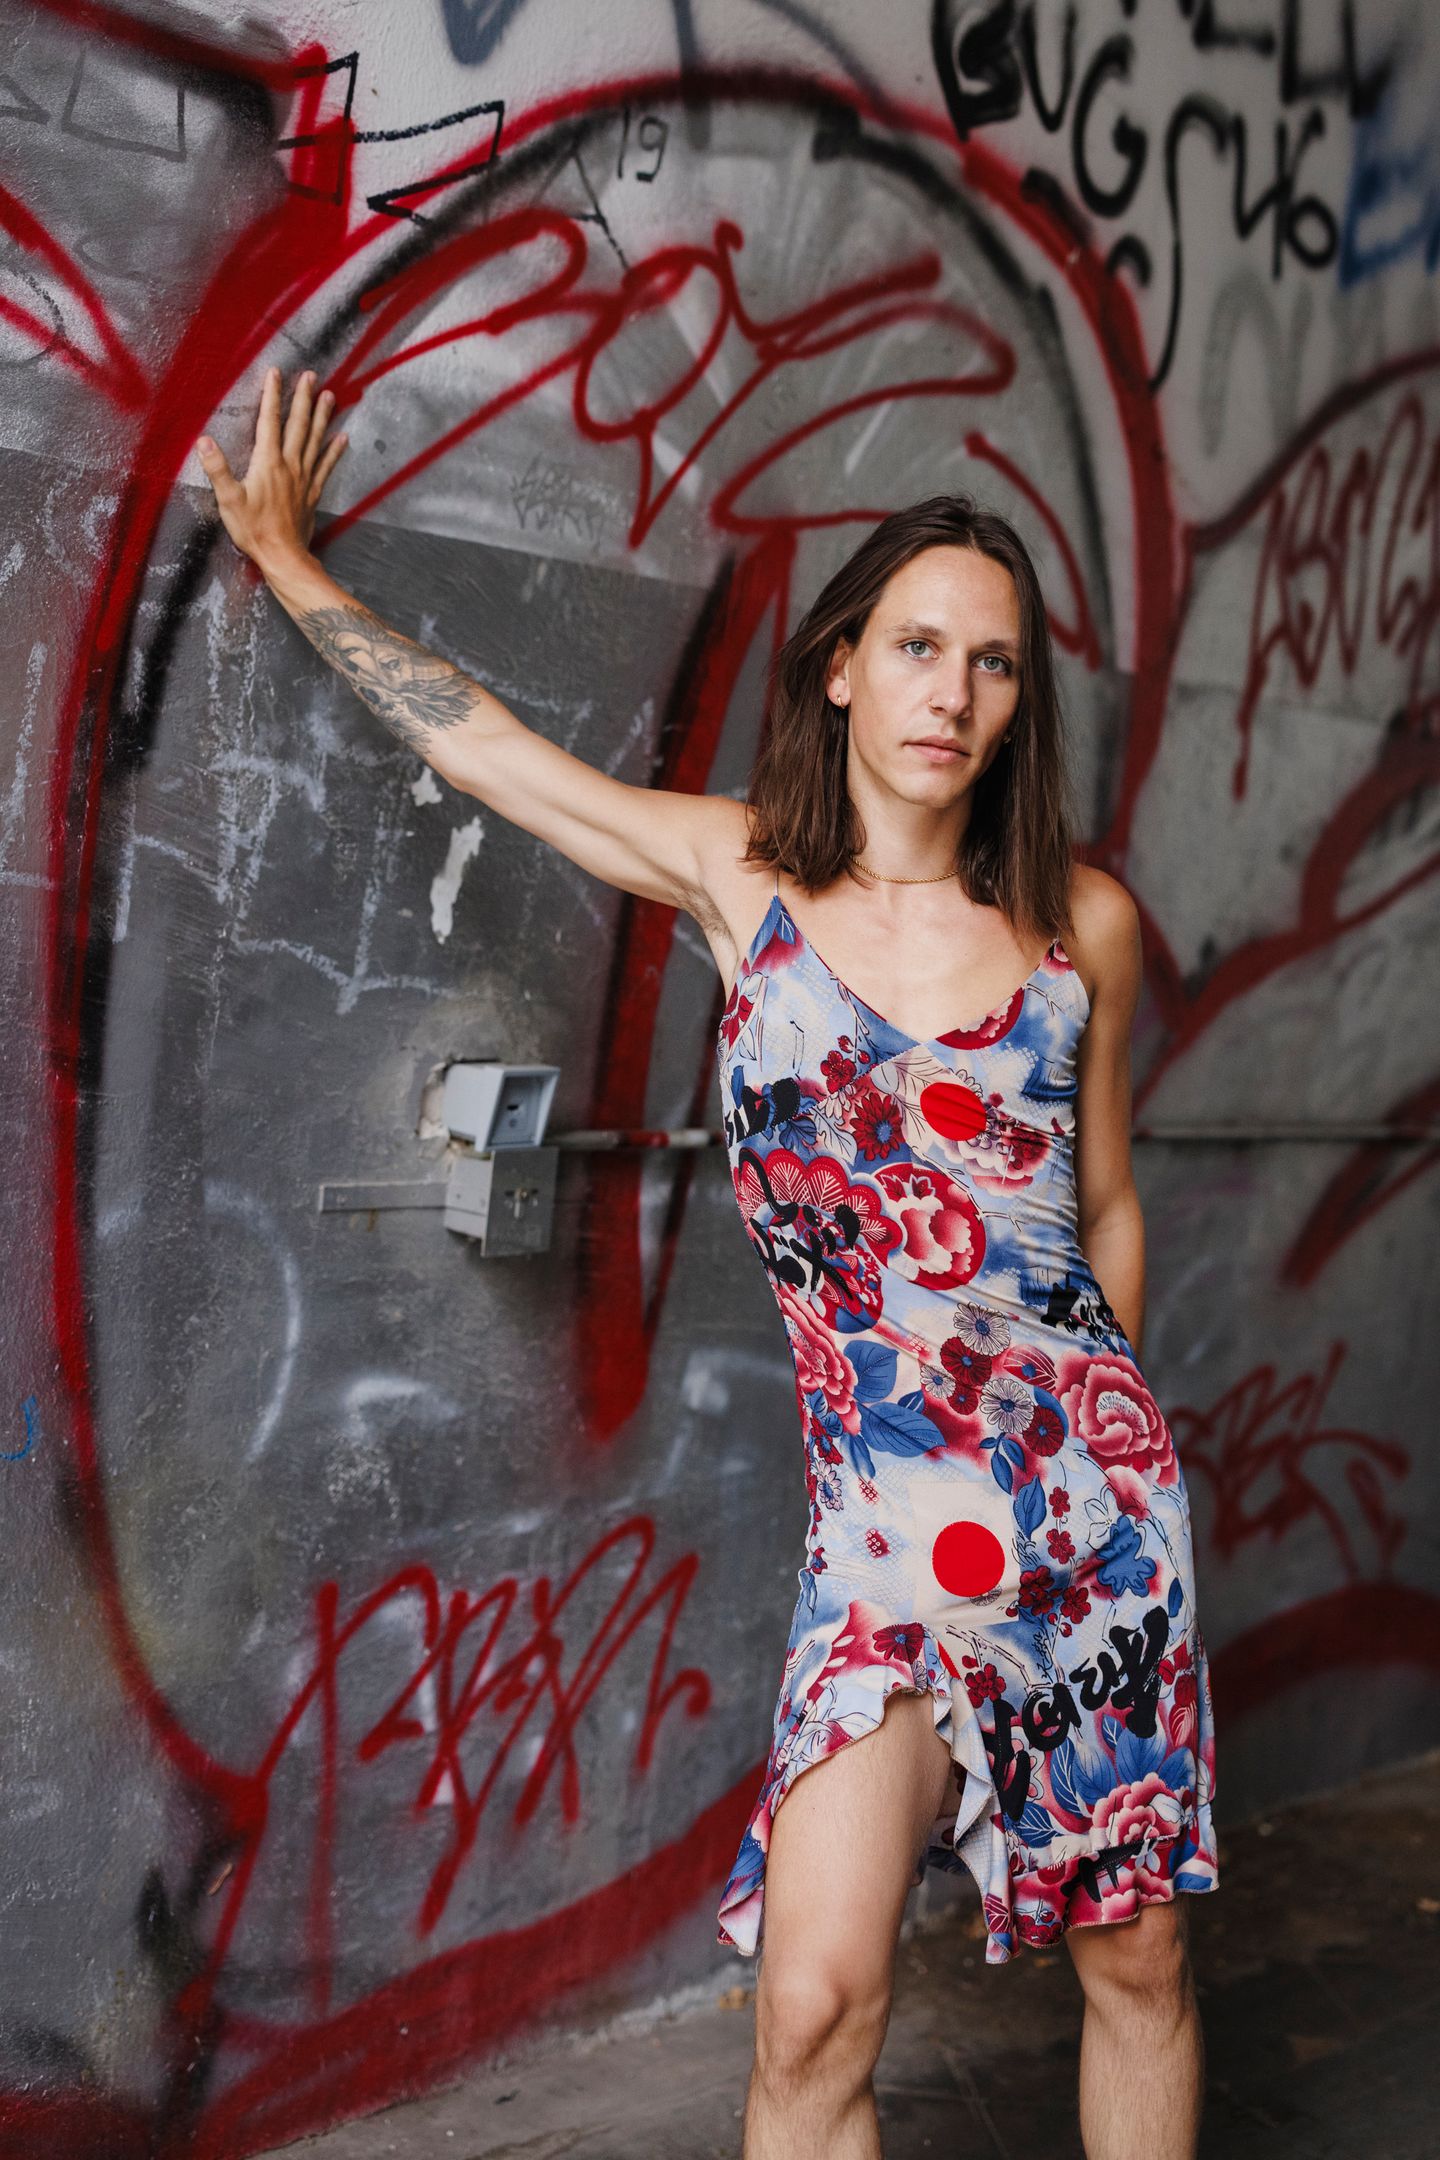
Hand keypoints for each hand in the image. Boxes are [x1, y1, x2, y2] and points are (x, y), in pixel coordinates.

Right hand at [195, 365, 347, 568]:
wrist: (283, 556)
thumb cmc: (254, 530)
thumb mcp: (228, 500)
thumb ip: (217, 469)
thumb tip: (204, 441)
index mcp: (268, 462)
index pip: (270, 421)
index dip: (272, 395)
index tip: (276, 373)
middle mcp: (289, 465)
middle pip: (298, 425)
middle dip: (304, 398)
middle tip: (312, 376)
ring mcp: (304, 478)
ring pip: (316, 441)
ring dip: (323, 417)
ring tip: (330, 396)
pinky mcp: (312, 493)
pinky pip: (326, 467)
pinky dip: (334, 451)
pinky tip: (342, 438)